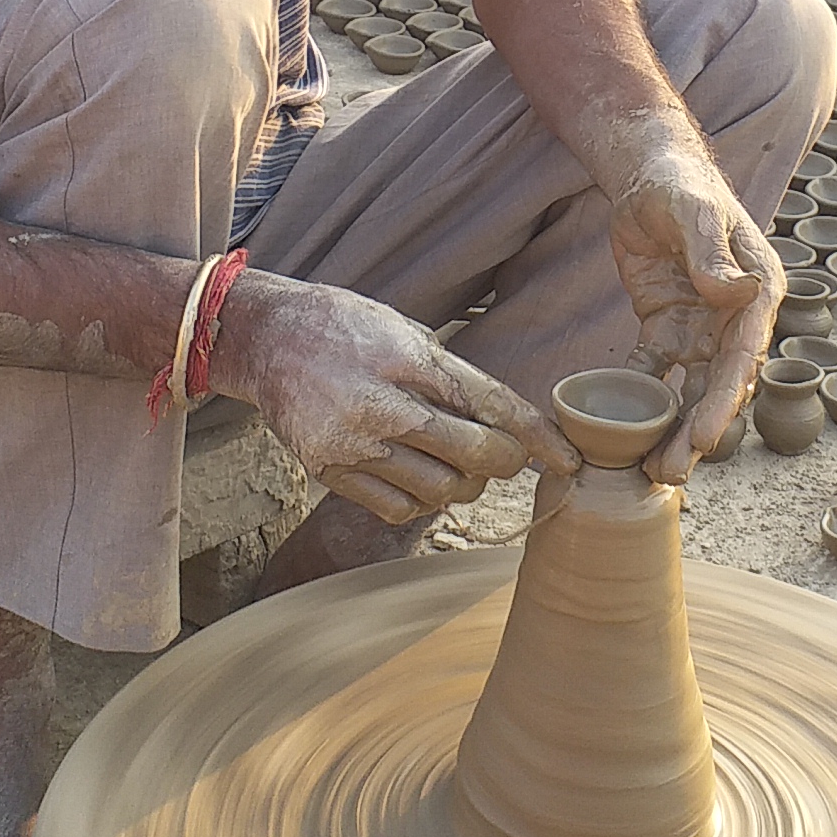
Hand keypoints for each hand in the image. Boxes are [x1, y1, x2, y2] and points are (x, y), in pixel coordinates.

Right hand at [208, 270, 576, 524]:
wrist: (267, 340)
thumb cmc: (347, 328)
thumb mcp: (406, 331)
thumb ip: (453, 376)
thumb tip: (510, 422)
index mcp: (409, 359)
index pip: (493, 404)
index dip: (538, 437)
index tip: (568, 458)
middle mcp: (382, 404)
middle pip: (474, 455)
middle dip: (504, 462)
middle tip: (503, 455)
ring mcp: (353, 443)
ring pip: (441, 491)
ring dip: (463, 484)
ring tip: (455, 462)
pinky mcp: (330, 471)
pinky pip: (398, 508)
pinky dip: (421, 501)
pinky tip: (418, 475)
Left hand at [610, 144, 781, 484]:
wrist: (648, 172)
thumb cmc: (679, 184)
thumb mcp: (692, 211)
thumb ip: (711, 250)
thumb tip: (733, 291)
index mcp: (757, 291)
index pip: (743, 355)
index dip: (724, 400)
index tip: (703, 436)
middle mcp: (734, 316)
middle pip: (719, 385)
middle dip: (699, 432)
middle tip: (672, 473)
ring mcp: (701, 326)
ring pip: (691, 390)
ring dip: (676, 430)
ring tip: (656, 472)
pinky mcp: (667, 327)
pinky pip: (657, 372)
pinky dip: (644, 403)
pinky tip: (623, 435)